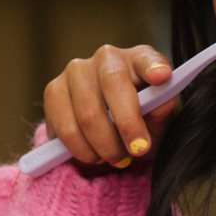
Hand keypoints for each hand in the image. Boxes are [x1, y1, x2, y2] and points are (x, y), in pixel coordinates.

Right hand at [43, 44, 174, 172]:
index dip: (153, 66)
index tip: (162, 76)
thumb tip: (162, 104)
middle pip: (113, 84)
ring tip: (115, 158)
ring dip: (104, 145)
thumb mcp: (158, 122)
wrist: (108, 132)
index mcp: (138, 59)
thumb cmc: (139, 123)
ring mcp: (75, 71)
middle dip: (127, 125)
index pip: (147, 58)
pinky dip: (81, 150)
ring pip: (87, 113)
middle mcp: (106, 57)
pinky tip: (93, 155)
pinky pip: (64, 127)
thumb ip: (162, 112)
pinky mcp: (53, 90)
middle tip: (136, 152)